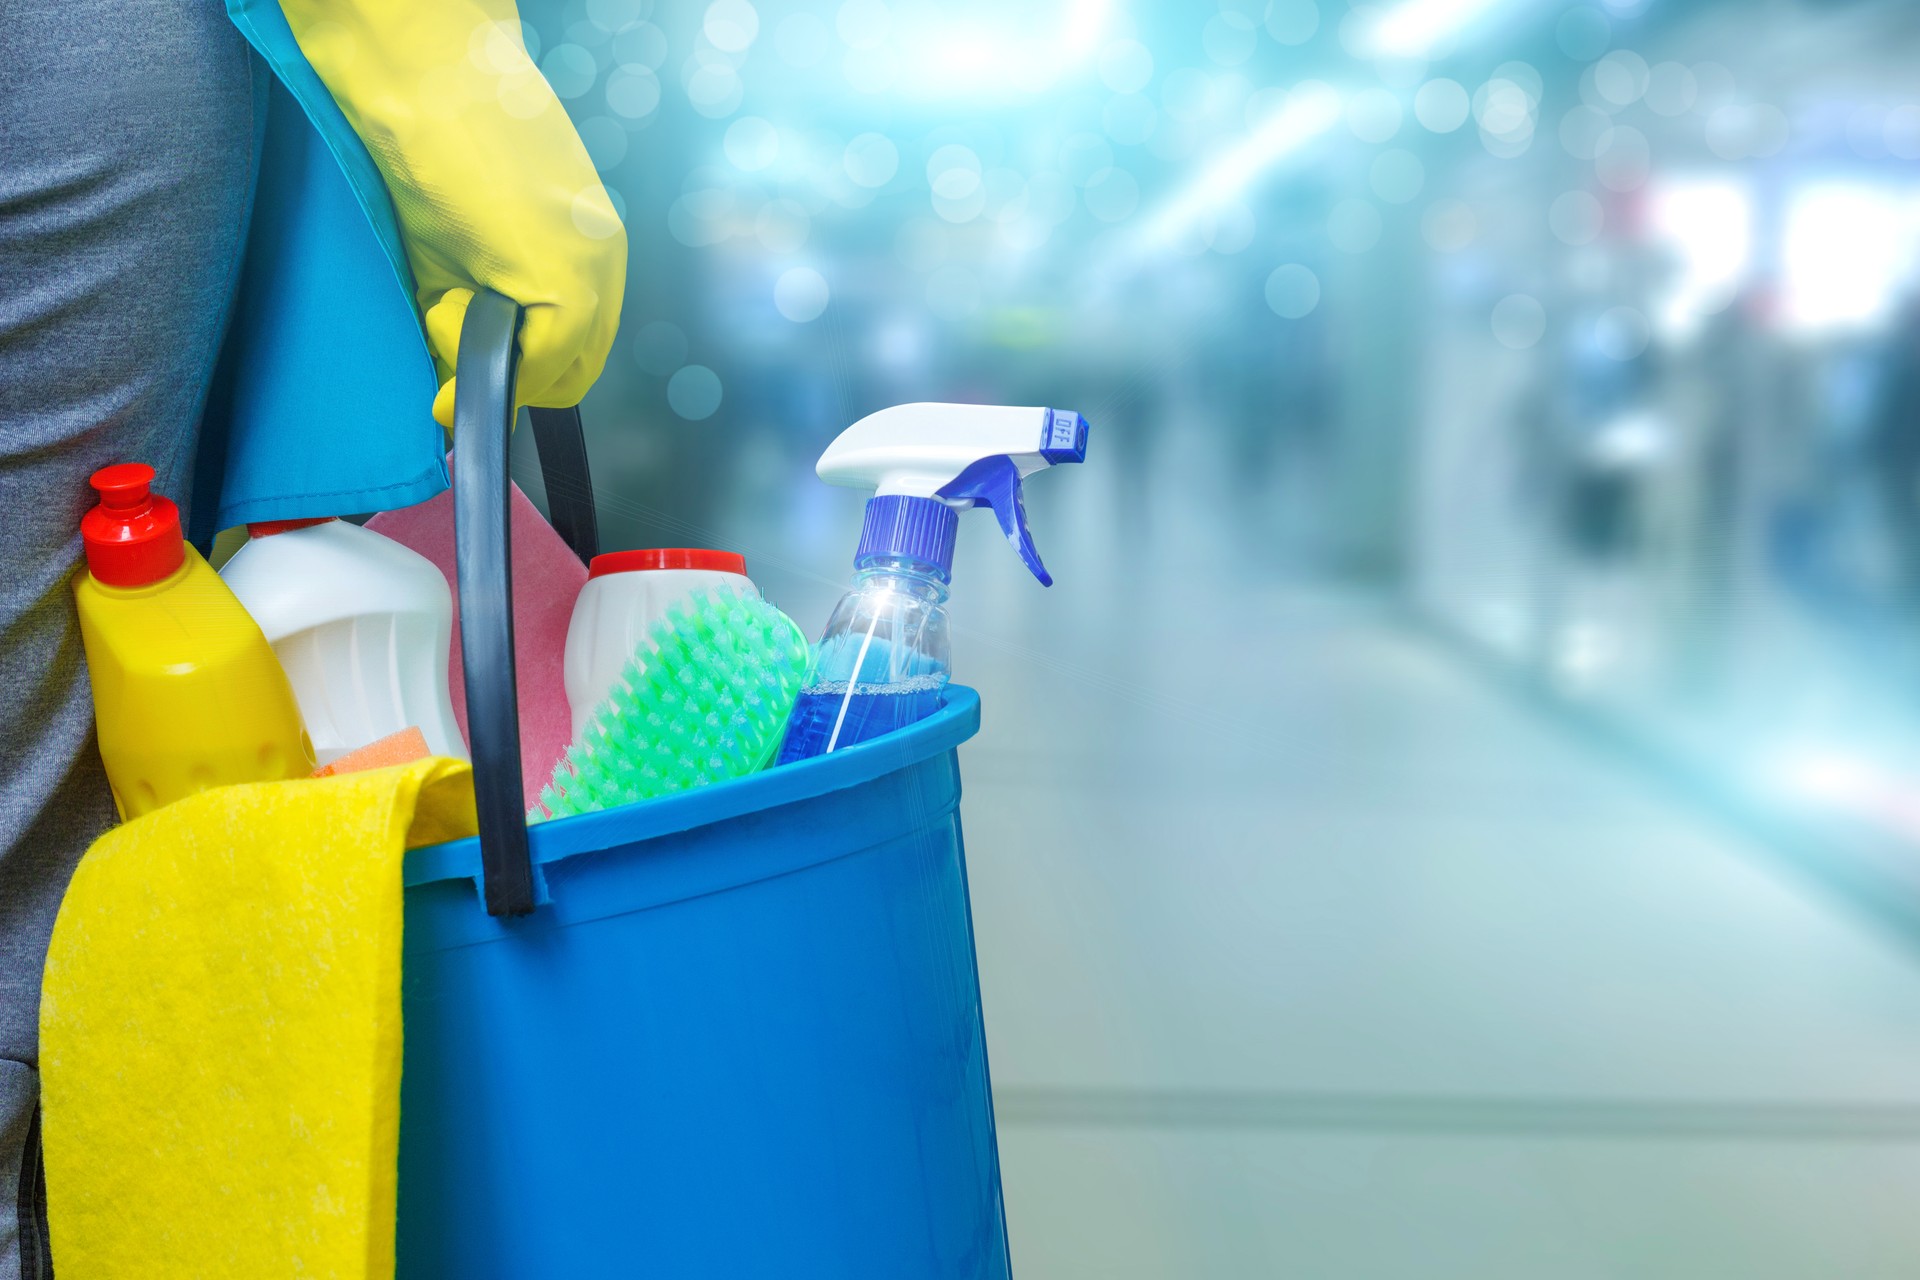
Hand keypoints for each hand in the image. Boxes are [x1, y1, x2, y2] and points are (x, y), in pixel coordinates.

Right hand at [281, 2, 626, 426]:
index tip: (469, 374)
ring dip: (494, 359)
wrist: (424, 84)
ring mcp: (594, 274)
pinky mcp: (569, 282)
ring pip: (559, 375)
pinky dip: (486, 352)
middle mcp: (605, 264)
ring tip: (451, 295)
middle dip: (510, 377)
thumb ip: (470, 324)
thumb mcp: (458, 258)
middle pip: (575, 374)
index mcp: (590, 253)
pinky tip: (451, 297)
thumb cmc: (434, 154)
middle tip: (451, 331)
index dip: (522, 374)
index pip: (576, 351)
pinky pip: (541, 362)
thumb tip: (455, 391)